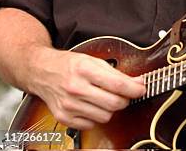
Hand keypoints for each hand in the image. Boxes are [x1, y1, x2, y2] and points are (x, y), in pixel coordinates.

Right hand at [27, 47, 144, 129]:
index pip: (117, 84)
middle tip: (125, 94)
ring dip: (111, 109)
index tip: (142, 88)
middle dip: (125, 100)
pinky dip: (96, 116)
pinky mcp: (64, 118)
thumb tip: (138, 82)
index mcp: (85, 69)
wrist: (42, 72)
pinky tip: (92, 105)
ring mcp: (69, 105)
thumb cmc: (70, 64)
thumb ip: (116, 73)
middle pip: (113, 103)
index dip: (134, 88)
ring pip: (105, 116)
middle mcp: (76, 88)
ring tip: (106, 98)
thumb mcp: (93, 60)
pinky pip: (91, 124)